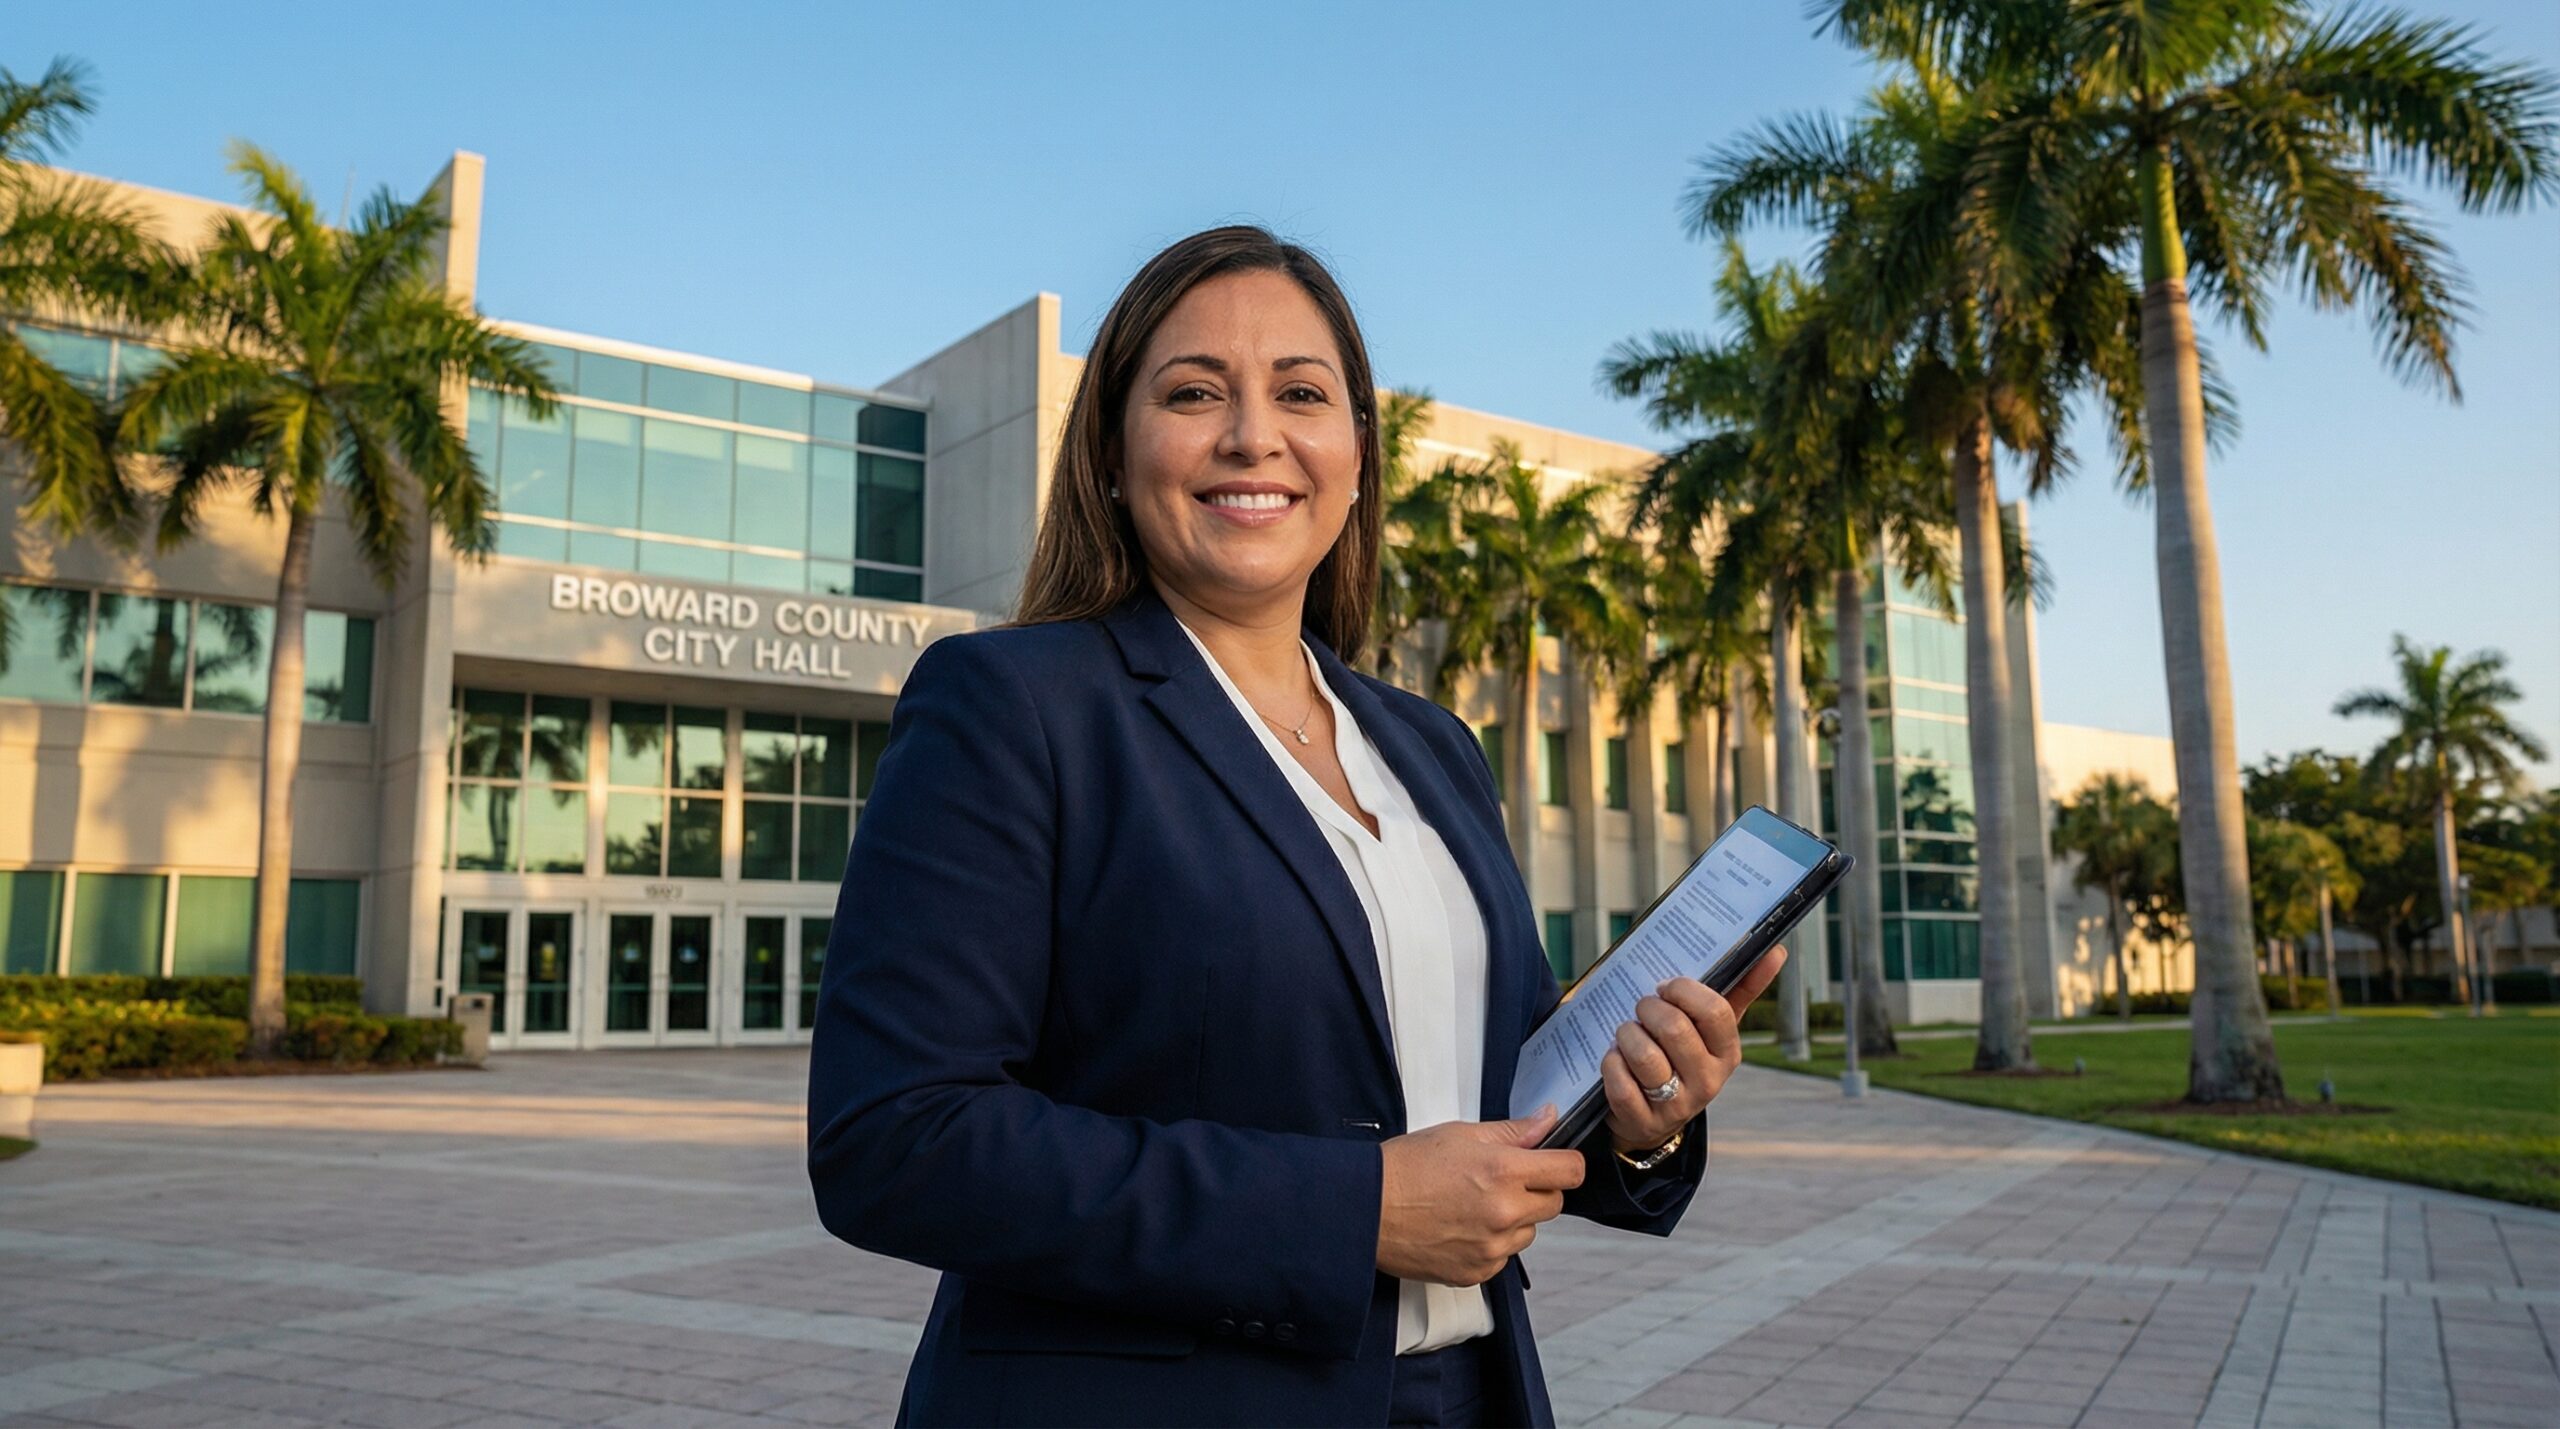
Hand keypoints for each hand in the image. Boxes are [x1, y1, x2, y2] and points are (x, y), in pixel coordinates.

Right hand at [1376, 1105, 1585, 1286]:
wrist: (1366, 1209)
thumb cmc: (1406, 1168)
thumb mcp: (1461, 1134)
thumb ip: (1513, 1131)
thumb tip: (1548, 1120)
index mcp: (1503, 1171)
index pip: (1570, 1171)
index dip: (1564, 1163)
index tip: (1554, 1162)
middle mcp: (1504, 1212)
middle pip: (1554, 1203)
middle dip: (1536, 1190)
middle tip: (1500, 1181)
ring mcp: (1492, 1247)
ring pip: (1529, 1233)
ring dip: (1514, 1220)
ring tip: (1473, 1205)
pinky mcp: (1478, 1272)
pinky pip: (1504, 1257)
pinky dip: (1491, 1244)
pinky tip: (1461, 1227)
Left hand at [1601, 946, 1787, 1154]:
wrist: (1652, 1116)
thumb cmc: (1683, 1057)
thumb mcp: (1711, 1028)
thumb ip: (1741, 988)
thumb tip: (1777, 951)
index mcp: (1727, 1053)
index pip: (1715, 1011)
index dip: (1683, 990)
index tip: (1665, 986)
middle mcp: (1707, 1082)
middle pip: (1674, 1029)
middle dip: (1648, 1008)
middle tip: (1642, 1009)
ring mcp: (1676, 1106)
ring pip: (1644, 1055)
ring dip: (1626, 1035)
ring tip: (1627, 1033)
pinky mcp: (1643, 1121)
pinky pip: (1620, 1084)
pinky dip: (1611, 1064)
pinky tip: (1615, 1059)